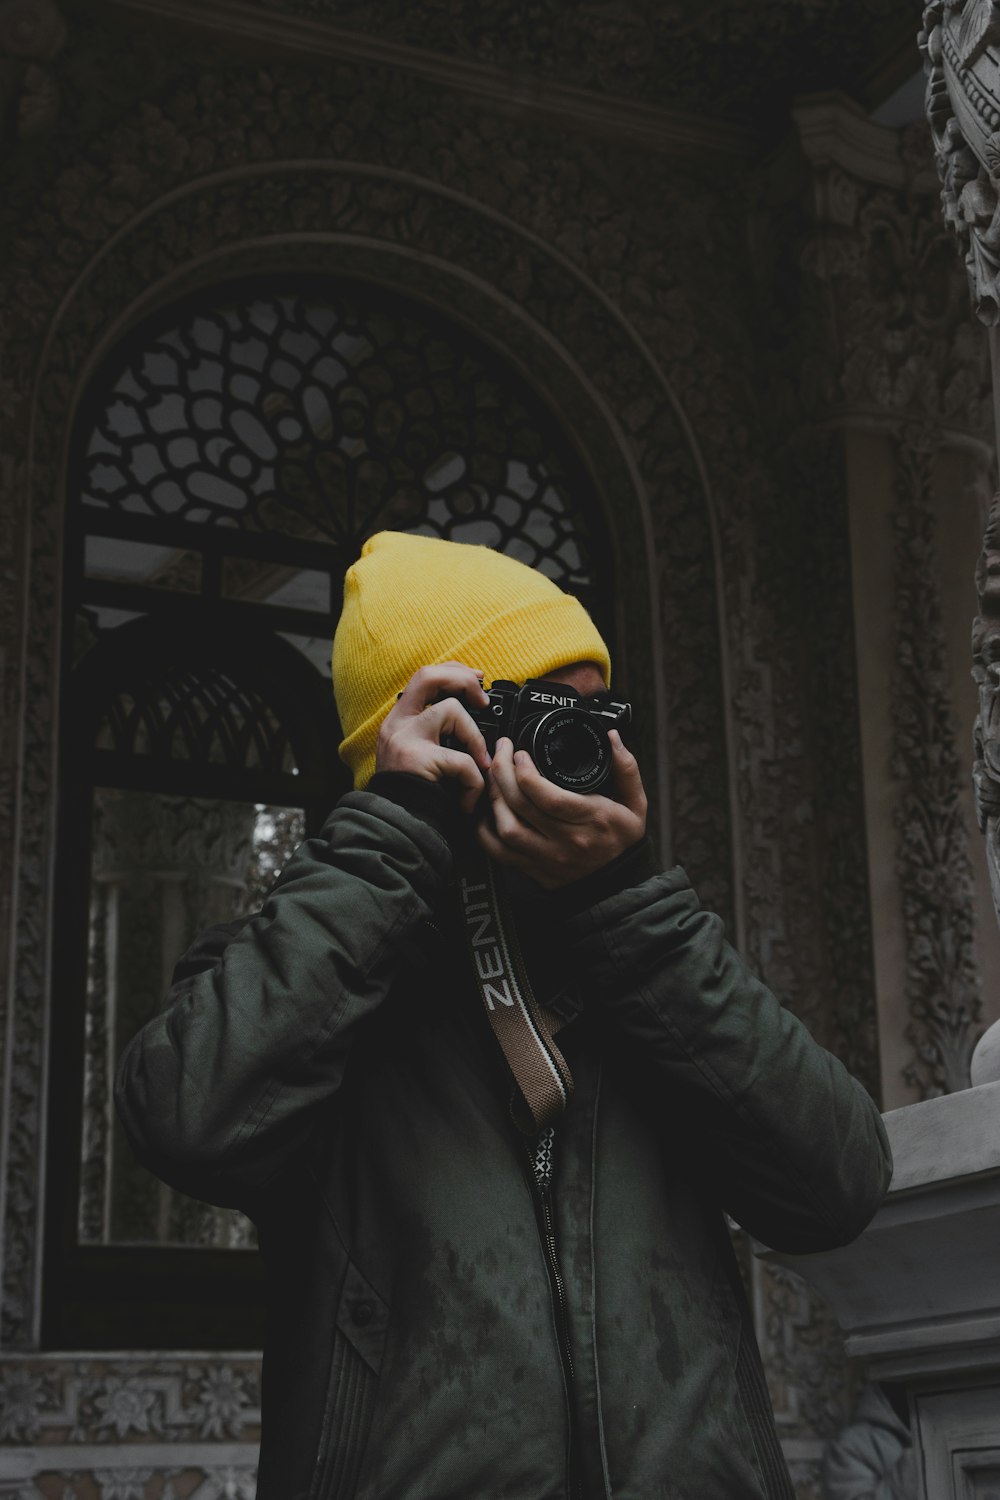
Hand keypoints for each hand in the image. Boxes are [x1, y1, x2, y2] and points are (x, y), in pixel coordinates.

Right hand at [375, 663, 492, 813]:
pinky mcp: (418, 760)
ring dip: (475, 740)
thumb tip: (474, 715)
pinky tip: (468, 800)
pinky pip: (462, 759)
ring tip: (478, 769)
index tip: (476, 679)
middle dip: (463, 681)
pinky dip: (475, 782)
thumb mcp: (421, 757)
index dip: (453, 672)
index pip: (424, 677)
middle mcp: (397, 724)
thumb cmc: (415, 799)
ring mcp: (405, 739)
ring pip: (452, 711)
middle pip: (429, 676)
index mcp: (399, 721)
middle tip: (483, 701)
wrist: (396, 831)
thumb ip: (439, 735)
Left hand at [476, 731, 646, 888]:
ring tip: (493, 778)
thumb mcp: (635, 804)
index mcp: (593, 819)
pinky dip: (485, 832)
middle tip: (500, 754)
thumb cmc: (622, 841)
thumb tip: (613, 738)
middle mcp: (568, 840)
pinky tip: (487, 812)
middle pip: (522, 806)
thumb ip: (626, 769)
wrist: (618, 884)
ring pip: (507, 828)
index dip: (527, 773)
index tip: (520, 753)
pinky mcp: (534, 870)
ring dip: (494, 799)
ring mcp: (548, 857)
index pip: (550, 798)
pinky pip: (500, 852)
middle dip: (503, 774)